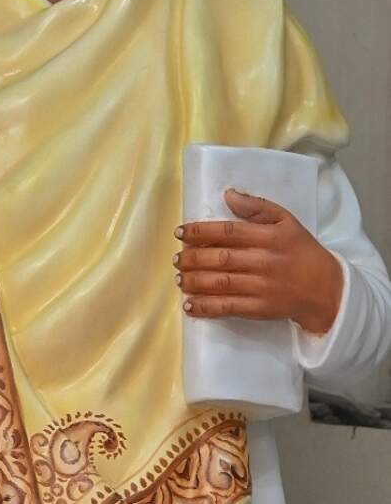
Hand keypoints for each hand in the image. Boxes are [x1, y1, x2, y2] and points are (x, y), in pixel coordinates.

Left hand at [175, 189, 342, 334]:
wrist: (327, 289)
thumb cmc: (302, 251)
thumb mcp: (287, 221)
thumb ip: (257, 207)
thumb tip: (228, 194)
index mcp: (268, 237)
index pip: (227, 232)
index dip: (199, 231)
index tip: (180, 232)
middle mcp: (263, 261)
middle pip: (219, 258)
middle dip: (191, 258)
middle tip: (176, 258)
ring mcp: (261, 287)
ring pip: (219, 283)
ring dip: (193, 281)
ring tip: (179, 278)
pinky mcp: (259, 309)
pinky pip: (227, 307)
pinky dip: (205, 307)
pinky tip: (189, 304)